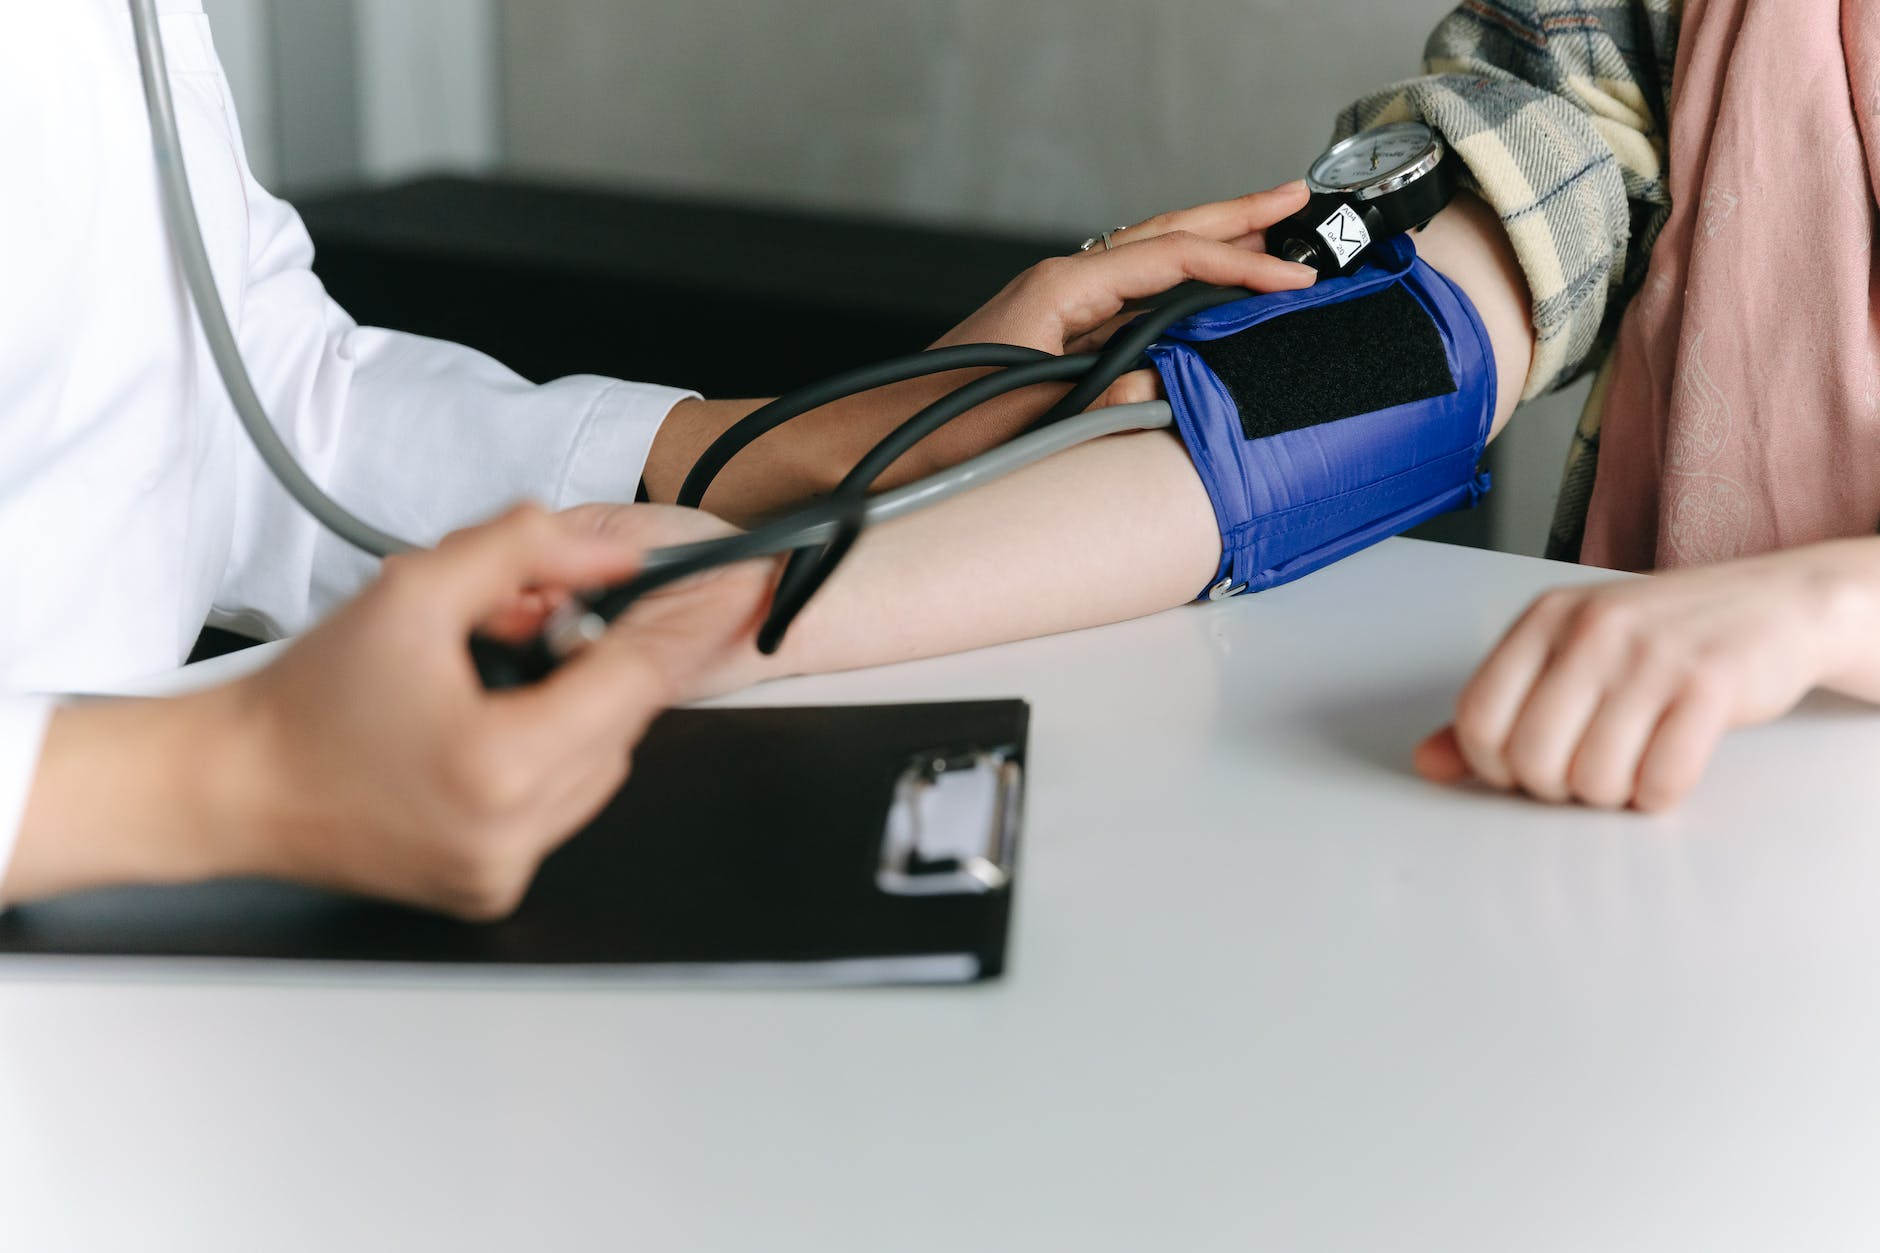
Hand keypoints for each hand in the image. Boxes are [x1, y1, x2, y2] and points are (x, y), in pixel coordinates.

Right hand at [220, 503, 772, 918]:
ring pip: (600, 768)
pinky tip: (480, 736)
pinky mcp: (492, 888)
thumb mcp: (415, 590)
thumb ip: (524, 552)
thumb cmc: (308, 699)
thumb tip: (614, 556)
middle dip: (593, 665)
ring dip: (572, 716)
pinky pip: (561, 809)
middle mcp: (513, 832)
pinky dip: (545, 763)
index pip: (636, 681)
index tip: (736, 586)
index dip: (687, 624)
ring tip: (488, 687)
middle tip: (529, 631)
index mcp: (501, 763)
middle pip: (621, 724)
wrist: (235, 786)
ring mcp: (504, 869)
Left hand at [934, 179, 1316, 406]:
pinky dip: (1179, 285)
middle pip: (1166, 234)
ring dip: (1211, 244)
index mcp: (1060, 288)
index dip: (1241, 265)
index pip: (1172, 258)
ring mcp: (1059, 305)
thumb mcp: (1030, 415)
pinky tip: (1205, 293)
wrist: (879, 438)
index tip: (1295, 277)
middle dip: (1235, 215)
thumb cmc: (938, 425)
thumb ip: (1104, 402)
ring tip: (1267, 232)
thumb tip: (1165, 385)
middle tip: (1295, 198)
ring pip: (1151, 260)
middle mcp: (1062, 284)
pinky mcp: (1057, 332)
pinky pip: (1134, 296)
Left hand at [1414, 541, 1879, 811]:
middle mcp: (1591, 630)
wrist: (1776, 604)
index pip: (1477, 717)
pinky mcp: (1711, 685)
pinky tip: (1667, 767)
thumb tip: (1430, 766)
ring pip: (1592, 778)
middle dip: (1554, 788)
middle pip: (1531, 759)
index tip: (1525, 766)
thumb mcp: (1569, 653)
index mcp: (1544, 618)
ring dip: (1610, 794)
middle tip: (1586, 769)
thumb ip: (1499, 707)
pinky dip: (1659, 794)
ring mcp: (1652, 655)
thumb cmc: (1661, 638)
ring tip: (1630, 763)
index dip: (1494, 765)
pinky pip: (1660, 781)